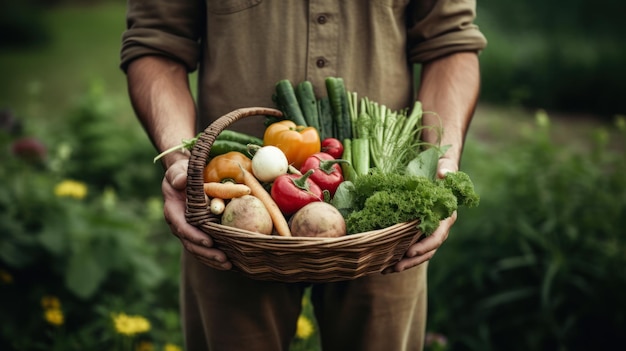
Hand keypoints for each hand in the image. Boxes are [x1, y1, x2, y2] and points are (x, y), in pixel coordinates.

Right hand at [163, 158, 231, 269]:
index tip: (208, 241)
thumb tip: (181, 182)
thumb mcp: (177, 171)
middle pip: (191, 244)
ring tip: (229, 264)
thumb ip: (178, 176)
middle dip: (207, 253)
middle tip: (224, 259)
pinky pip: (206, 247)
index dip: (194, 236)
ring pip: (199, 250)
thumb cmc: (181, 173)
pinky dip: (216, 255)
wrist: (183, 177)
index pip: (182, 227)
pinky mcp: (199, 233)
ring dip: (213, 259)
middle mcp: (179, 225)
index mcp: (173, 211)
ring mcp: (189, 231)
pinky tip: (231, 261)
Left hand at [382, 157, 458, 273]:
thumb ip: (447, 167)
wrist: (437, 166)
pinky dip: (399, 254)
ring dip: (404, 262)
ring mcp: (427, 229)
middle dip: (412, 260)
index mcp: (446, 214)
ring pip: (419, 251)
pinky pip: (410, 244)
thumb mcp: (444, 162)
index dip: (425, 245)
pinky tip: (385, 261)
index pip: (438, 235)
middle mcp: (439, 225)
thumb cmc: (441, 165)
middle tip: (395, 267)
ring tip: (387, 269)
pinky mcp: (416, 229)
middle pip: (428, 249)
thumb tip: (444, 173)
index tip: (410, 251)